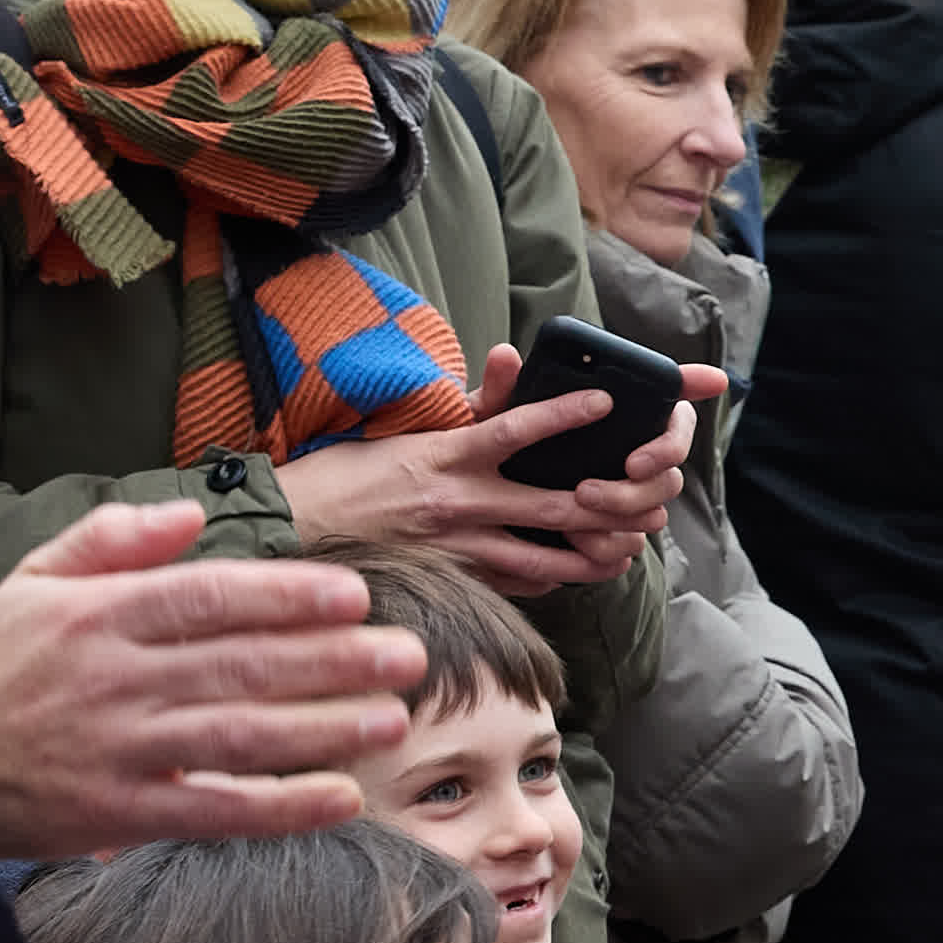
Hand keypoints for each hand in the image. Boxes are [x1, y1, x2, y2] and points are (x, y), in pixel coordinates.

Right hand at [0, 502, 423, 857]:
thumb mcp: (30, 583)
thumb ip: (109, 539)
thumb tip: (190, 512)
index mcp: (97, 616)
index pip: (207, 598)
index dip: (285, 597)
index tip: (354, 597)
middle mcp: (113, 679)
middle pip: (239, 665)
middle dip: (332, 660)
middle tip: (407, 654)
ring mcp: (118, 749)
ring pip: (237, 735)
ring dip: (324, 728)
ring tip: (391, 717)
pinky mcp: (120, 812)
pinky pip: (215, 808)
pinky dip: (281, 806)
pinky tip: (342, 796)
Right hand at [269, 343, 699, 596]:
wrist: (297, 528)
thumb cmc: (350, 473)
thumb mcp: (407, 431)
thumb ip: (467, 406)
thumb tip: (508, 359)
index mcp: (446, 454)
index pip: (514, 428)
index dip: (563, 414)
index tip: (606, 400)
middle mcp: (457, 502)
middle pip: (549, 505)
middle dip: (604, 507)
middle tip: (645, 504)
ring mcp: (457, 546)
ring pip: (541, 557)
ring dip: (590, 556)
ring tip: (625, 550)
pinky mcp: (452, 578)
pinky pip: (512, 582)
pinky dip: (546, 578)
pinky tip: (573, 573)